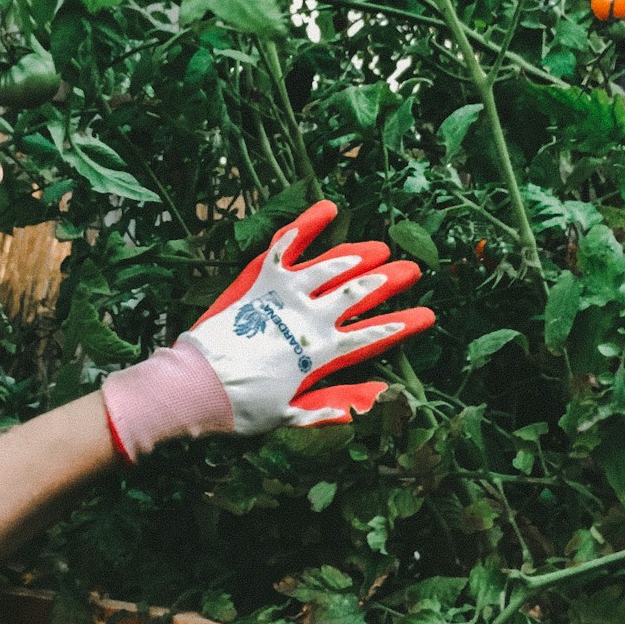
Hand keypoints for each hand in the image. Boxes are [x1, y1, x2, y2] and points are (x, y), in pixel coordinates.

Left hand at [179, 199, 434, 431]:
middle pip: (358, 294)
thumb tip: (376, 396)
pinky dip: (307, 225)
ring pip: (331, 268)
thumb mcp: (292, 414)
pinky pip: (287, 247)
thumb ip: (334, 404)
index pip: (372, 336)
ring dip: (357, 256)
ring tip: (377, 249)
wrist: (198, 386)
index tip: (426, 315)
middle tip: (411, 270)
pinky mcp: (261, 280)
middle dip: (388, 282)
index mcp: (322, 352)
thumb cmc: (243, 408)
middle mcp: (311, 318)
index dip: (402, 325)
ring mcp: (286, 294)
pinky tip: (328, 208)